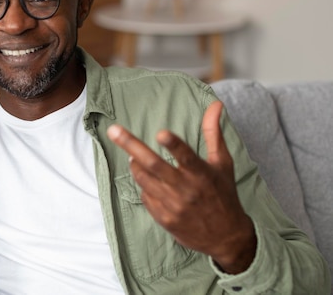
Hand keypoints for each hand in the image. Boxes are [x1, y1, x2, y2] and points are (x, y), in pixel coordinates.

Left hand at [107, 101, 256, 273]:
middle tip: (113, 130)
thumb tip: (215, 104)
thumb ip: (213, 133)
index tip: (161, 133)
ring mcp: (173, 206)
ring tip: (136, 157)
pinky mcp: (164, 218)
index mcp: (202, 174)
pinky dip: (145, 185)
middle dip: (131, 145)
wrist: (226, 237)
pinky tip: (153, 184)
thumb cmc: (223, 194)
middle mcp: (186, 190)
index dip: (174, 145)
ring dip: (135, 164)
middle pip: (153, 165)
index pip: (186, 156)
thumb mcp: (222, 163)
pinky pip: (145, 195)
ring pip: (143, 178)